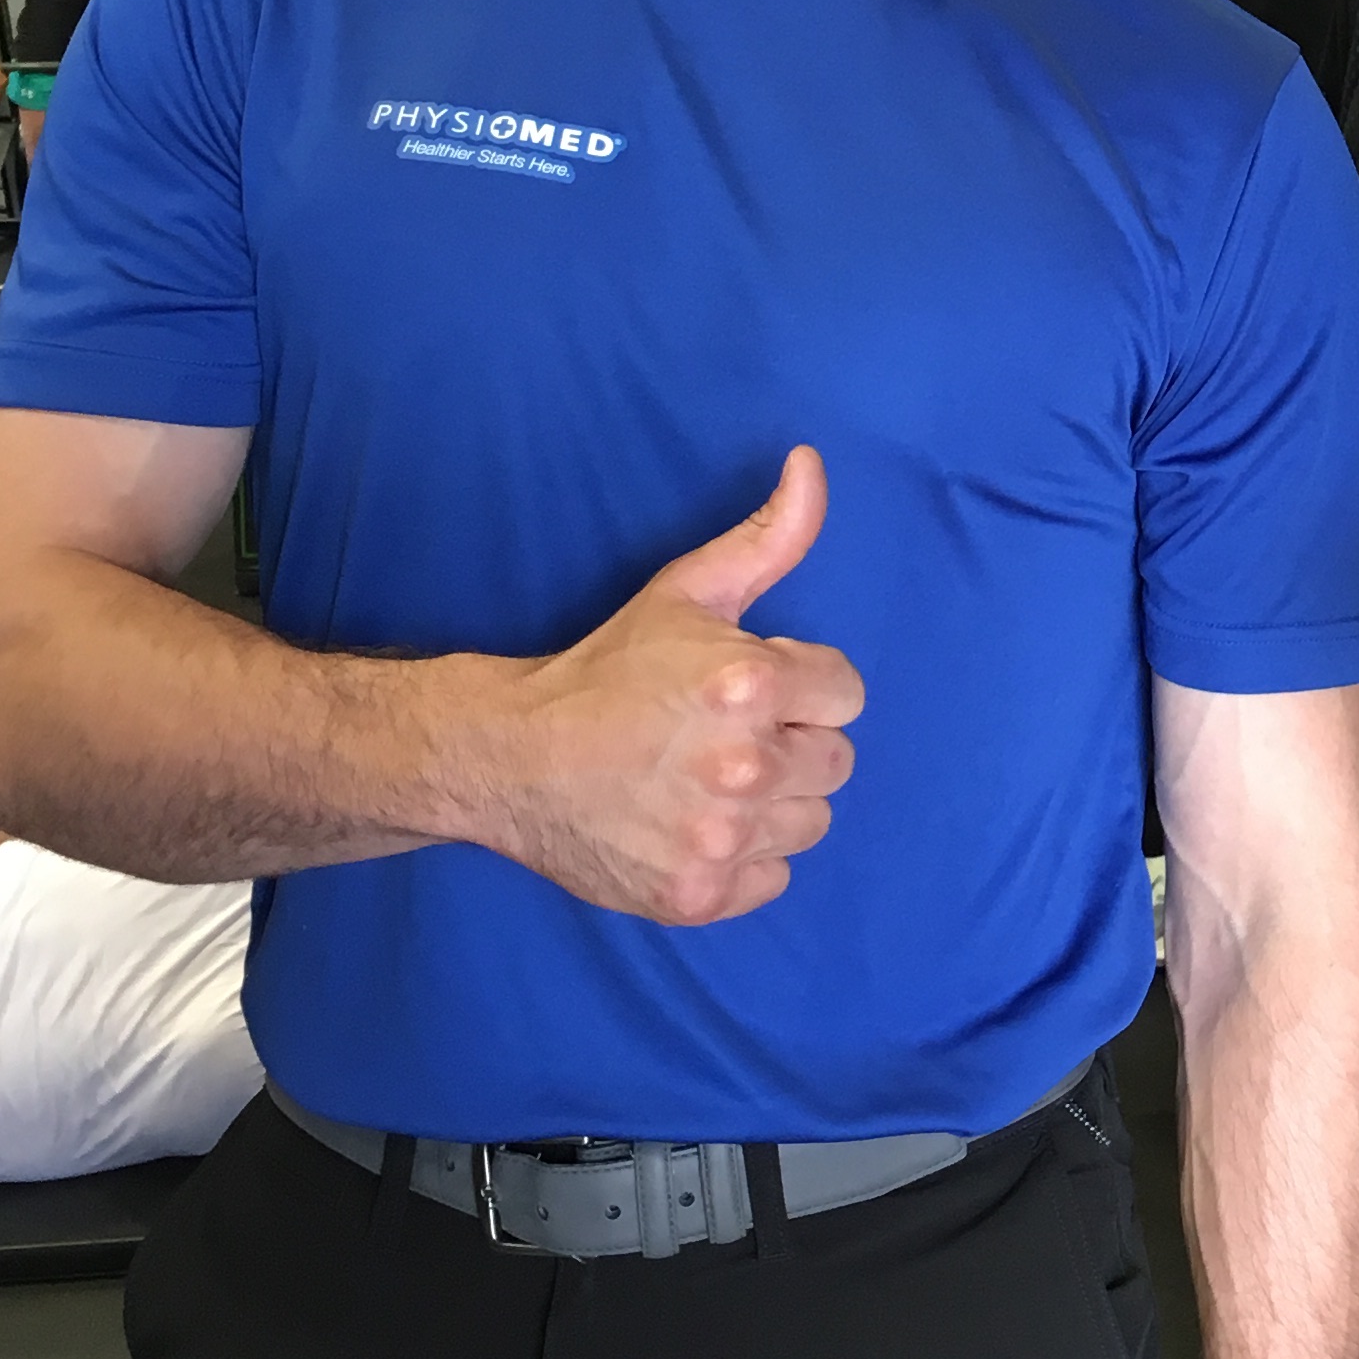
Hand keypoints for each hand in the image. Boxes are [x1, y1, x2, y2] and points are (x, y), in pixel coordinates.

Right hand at [476, 447, 860, 922]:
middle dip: (793, 744)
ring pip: (810, 823)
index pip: (846, 694)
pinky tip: (696, 826)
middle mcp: (744, 767)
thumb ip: (769, 536)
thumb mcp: (688, 591)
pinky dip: (744, 860)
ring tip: (711, 782)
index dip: (803, 688)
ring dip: (775, 805)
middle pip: (836, 763)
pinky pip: (773, 879)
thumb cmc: (607, 670)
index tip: (752, 691)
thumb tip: (811, 462)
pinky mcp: (698, 895)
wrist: (511, 758)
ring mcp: (721, 838)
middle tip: (727, 737)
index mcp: (752, 686)